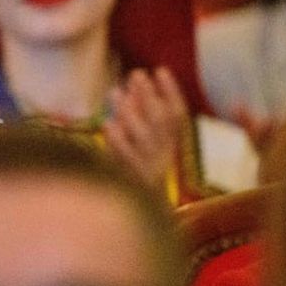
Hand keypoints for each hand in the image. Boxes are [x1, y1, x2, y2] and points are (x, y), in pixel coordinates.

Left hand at [104, 67, 188, 191]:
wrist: (133, 216)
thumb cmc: (132, 172)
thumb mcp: (139, 143)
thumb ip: (137, 116)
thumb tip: (130, 85)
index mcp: (170, 146)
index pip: (178, 115)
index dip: (171, 91)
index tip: (160, 69)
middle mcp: (163, 156)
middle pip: (161, 122)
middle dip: (149, 95)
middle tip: (136, 73)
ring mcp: (148, 169)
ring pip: (144, 137)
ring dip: (130, 112)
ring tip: (115, 91)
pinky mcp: (131, 181)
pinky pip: (126, 159)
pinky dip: (118, 140)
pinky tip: (107, 124)